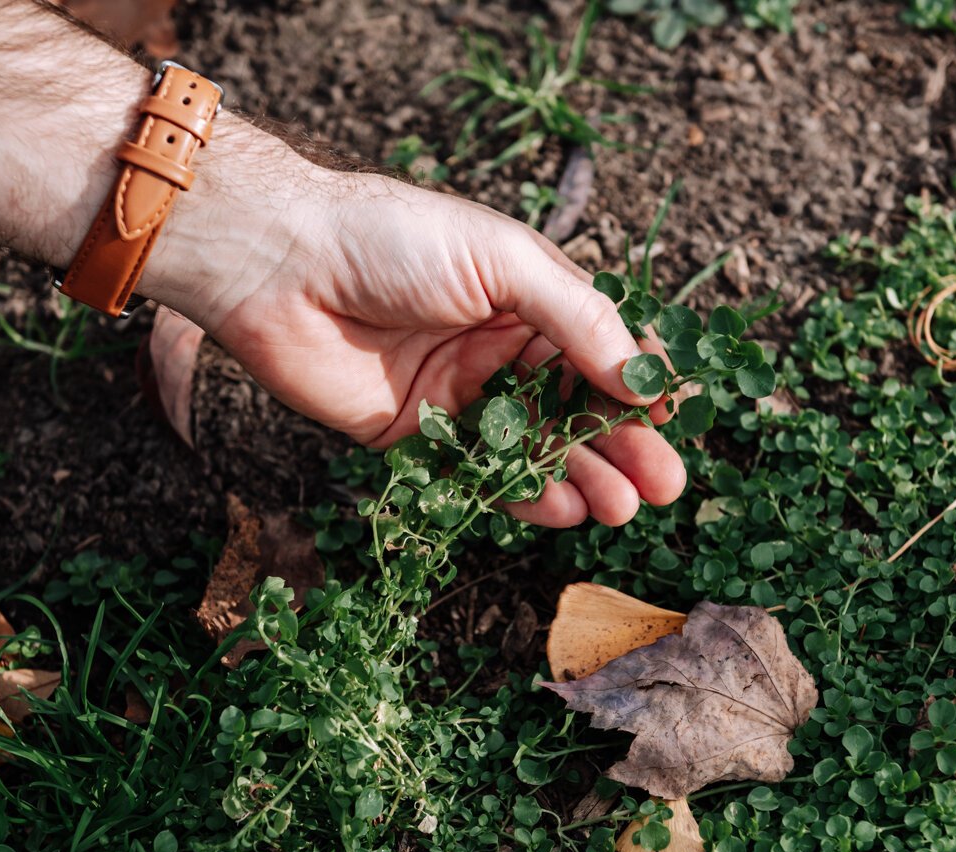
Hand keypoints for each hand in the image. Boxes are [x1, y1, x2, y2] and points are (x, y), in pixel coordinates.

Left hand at [151, 131, 684, 527]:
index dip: (640, 388)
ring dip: (584, 477)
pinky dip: (521, 495)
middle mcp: (502, 347)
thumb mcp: (502, 260)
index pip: (604, 350)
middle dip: (625, 447)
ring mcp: (462, 394)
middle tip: (665, 487)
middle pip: (579, 408)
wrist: (282, 268)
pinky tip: (562, 508)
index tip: (674, 422)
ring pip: (537, 446)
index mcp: (529, 297)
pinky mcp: (418, 435)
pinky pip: (480, 474)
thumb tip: (639, 374)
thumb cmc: (392, 240)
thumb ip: (575, 318)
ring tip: (621, 507)